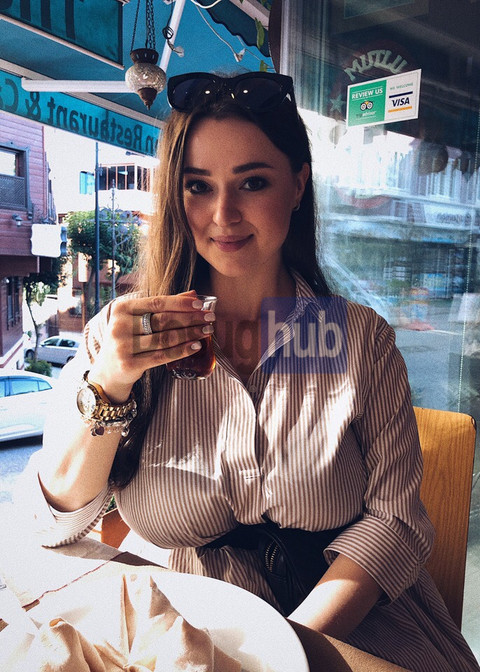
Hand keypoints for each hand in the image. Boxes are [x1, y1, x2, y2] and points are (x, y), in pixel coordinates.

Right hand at [87, 291, 214, 401]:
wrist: (108, 369)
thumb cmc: (129, 339)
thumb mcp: (139, 319)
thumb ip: (163, 306)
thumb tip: (193, 294)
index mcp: (122, 309)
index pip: (157, 303)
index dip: (181, 303)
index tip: (201, 305)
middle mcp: (120, 326)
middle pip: (163, 321)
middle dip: (190, 319)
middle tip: (210, 318)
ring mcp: (123, 346)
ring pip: (165, 339)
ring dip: (190, 334)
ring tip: (206, 331)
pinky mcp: (129, 364)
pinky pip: (162, 356)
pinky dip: (181, 351)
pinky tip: (196, 346)